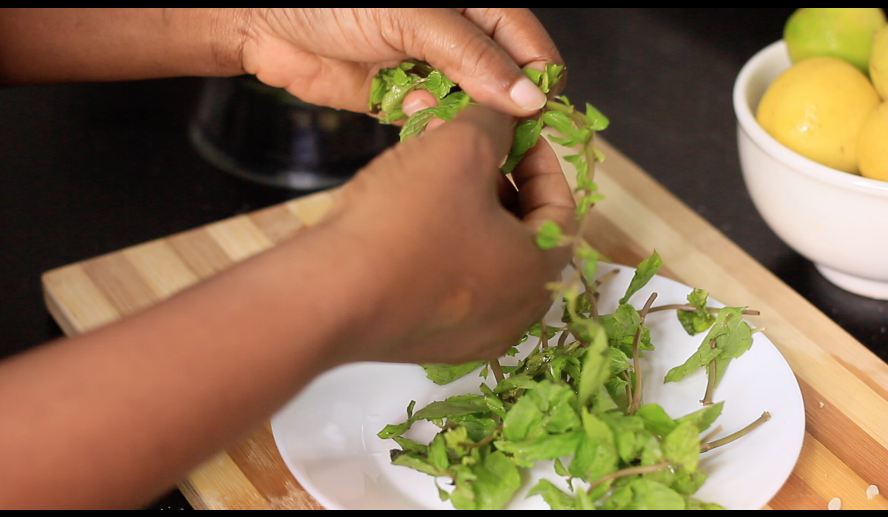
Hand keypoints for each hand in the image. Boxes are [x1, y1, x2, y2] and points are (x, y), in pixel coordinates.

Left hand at [240, 8, 561, 116]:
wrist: (263, 20)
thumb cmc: (337, 0)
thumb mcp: (413, 16)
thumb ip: (473, 56)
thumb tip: (529, 97)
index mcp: (475, 4)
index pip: (529, 45)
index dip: (538, 80)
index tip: (537, 116)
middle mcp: (460, 38)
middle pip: (505, 83)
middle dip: (497, 107)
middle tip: (485, 126)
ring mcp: (432, 71)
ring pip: (471, 109)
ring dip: (458, 117)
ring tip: (424, 104)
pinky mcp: (403, 101)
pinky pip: (435, 124)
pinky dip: (429, 126)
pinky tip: (406, 109)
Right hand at [321, 106, 576, 365]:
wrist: (327, 297)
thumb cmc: (405, 223)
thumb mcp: (459, 148)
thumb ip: (495, 122)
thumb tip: (509, 112)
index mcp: (539, 273)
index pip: (562, 210)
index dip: (541, 162)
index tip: (515, 134)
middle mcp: (515, 315)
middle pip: (525, 236)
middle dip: (502, 184)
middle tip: (476, 150)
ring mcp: (472, 336)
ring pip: (487, 260)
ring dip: (471, 212)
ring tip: (439, 175)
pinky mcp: (430, 342)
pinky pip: (453, 285)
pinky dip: (445, 247)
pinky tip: (412, 217)